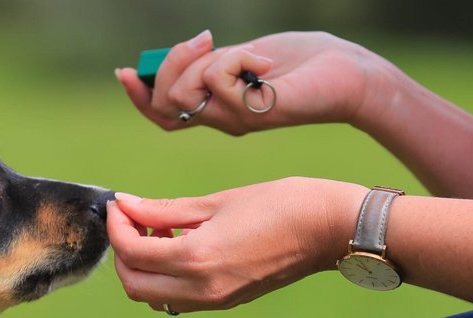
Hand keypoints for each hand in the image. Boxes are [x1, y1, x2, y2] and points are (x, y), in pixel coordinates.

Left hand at [106, 177, 366, 312]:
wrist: (333, 230)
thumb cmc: (282, 204)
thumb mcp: (217, 201)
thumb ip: (165, 209)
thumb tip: (125, 205)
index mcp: (197, 259)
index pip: (132, 252)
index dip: (116, 226)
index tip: (118, 204)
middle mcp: (202, 289)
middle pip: (133, 284)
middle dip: (123, 252)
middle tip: (133, 219)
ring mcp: (215, 300)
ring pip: (152, 296)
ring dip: (142, 267)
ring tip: (158, 231)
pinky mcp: (226, 301)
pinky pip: (177, 298)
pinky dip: (164, 276)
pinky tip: (179, 245)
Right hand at [116, 31, 388, 134]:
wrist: (347, 75)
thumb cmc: (300, 63)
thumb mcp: (243, 57)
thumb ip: (211, 62)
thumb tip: (182, 54)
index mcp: (214, 108)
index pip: (160, 114)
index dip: (138, 96)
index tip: (125, 71)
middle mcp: (220, 120)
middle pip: (164, 102)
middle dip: (172, 64)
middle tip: (205, 41)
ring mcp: (235, 120)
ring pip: (184, 93)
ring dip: (206, 61)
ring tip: (244, 54)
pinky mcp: (252, 113)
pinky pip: (219, 79)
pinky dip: (239, 57)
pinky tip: (266, 64)